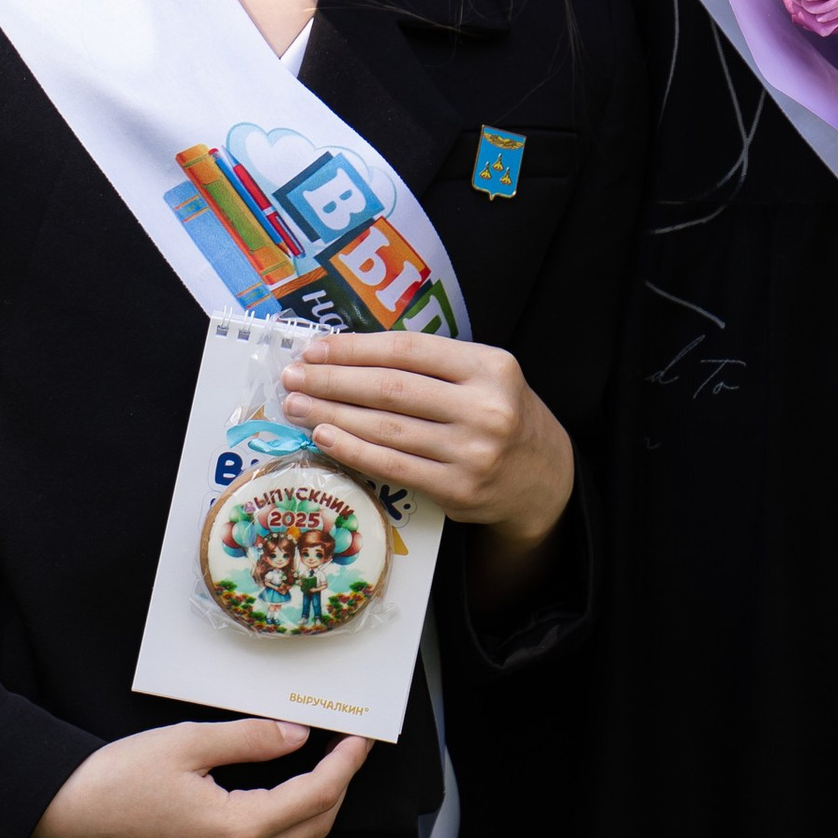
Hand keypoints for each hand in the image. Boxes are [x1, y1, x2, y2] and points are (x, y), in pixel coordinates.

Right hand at [29, 717, 369, 837]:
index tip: (360, 740)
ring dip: (312, 831)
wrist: (63, 818)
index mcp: (234, 831)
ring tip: (310, 790)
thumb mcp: (188, 742)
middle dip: (334, 791)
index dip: (345, 765)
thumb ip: (252, 740)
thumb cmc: (118, 778)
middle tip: (338, 755)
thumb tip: (298, 737)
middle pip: (311, 833)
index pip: (315, 797)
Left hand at [283, 321, 572, 575]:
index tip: (315, 348)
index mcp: (490, 366)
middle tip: (293, 376)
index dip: (356, 348)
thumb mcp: (485, 377)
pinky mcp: (458, 490)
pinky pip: (393, 466)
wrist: (544, 479)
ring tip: (297, 405)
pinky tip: (325, 436)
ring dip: (332, 414)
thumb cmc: (501, 416)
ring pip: (386, 428)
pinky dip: (353, 450)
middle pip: (391, 388)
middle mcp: (484, 407)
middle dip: (333, 380)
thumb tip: (349, 355)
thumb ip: (432, 366)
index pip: (409, 349)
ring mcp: (472, 452)